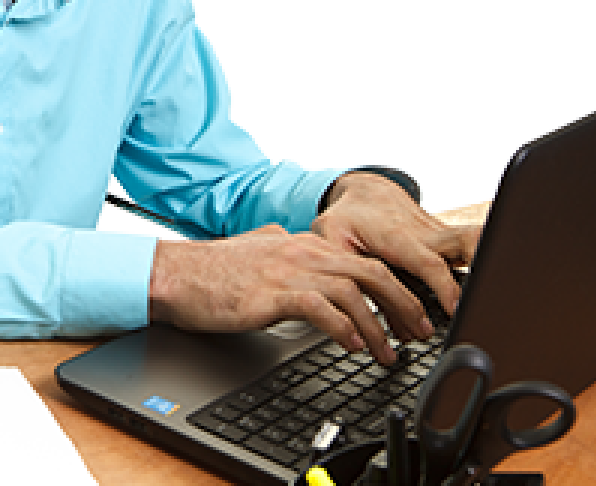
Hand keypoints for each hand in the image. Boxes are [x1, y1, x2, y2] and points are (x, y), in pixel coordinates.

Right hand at [148, 225, 433, 363]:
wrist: (176, 274)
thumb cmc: (212, 271)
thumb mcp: (259, 250)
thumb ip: (283, 247)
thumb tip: (292, 242)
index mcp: (304, 244)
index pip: (365, 261)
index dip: (396, 288)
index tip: (412, 314)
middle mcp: (303, 251)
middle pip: (371, 272)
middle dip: (403, 304)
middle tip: (420, 332)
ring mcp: (288, 269)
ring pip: (352, 291)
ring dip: (377, 325)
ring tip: (388, 353)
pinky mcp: (272, 292)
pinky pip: (319, 307)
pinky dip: (342, 326)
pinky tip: (352, 345)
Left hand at [311, 173, 482, 328]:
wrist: (366, 189)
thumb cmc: (347, 216)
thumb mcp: (332, 239)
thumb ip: (349, 274)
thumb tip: (366, 313)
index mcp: (398, 236)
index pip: (428, 262)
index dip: (443, 286)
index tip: (455, 309)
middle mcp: (425, 234)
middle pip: (466, 240)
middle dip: (484, 260)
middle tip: (492, 295)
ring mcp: (439, 235)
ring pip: (474, 240)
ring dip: (489, 259)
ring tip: (496, 296)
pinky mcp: (446, 240)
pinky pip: (469, 250)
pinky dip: (479, 265)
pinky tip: (481, 293)